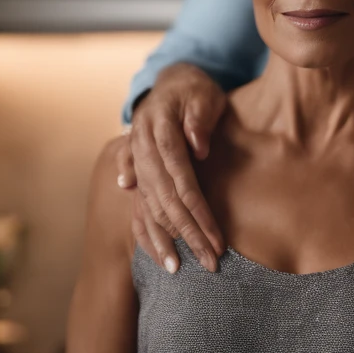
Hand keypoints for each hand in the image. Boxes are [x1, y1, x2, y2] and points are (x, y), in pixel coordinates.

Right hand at [116, 64, 226, 271]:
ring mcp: (135, 163)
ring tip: (177, 271)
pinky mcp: (136, 173)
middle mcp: (141, 151)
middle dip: (188, 235)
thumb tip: (198, 148)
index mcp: (159, 131)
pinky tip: (158, 257)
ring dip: (162, 242)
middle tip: (210, 263)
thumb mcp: (203, 94)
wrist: (169, 81)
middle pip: (165, 201)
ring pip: (146, 209)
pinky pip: (136, 208)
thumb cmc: (194, 90)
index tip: (218, 239)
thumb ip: (199, 118)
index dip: (199, 212)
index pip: (181, 181)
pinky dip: (145, 234)